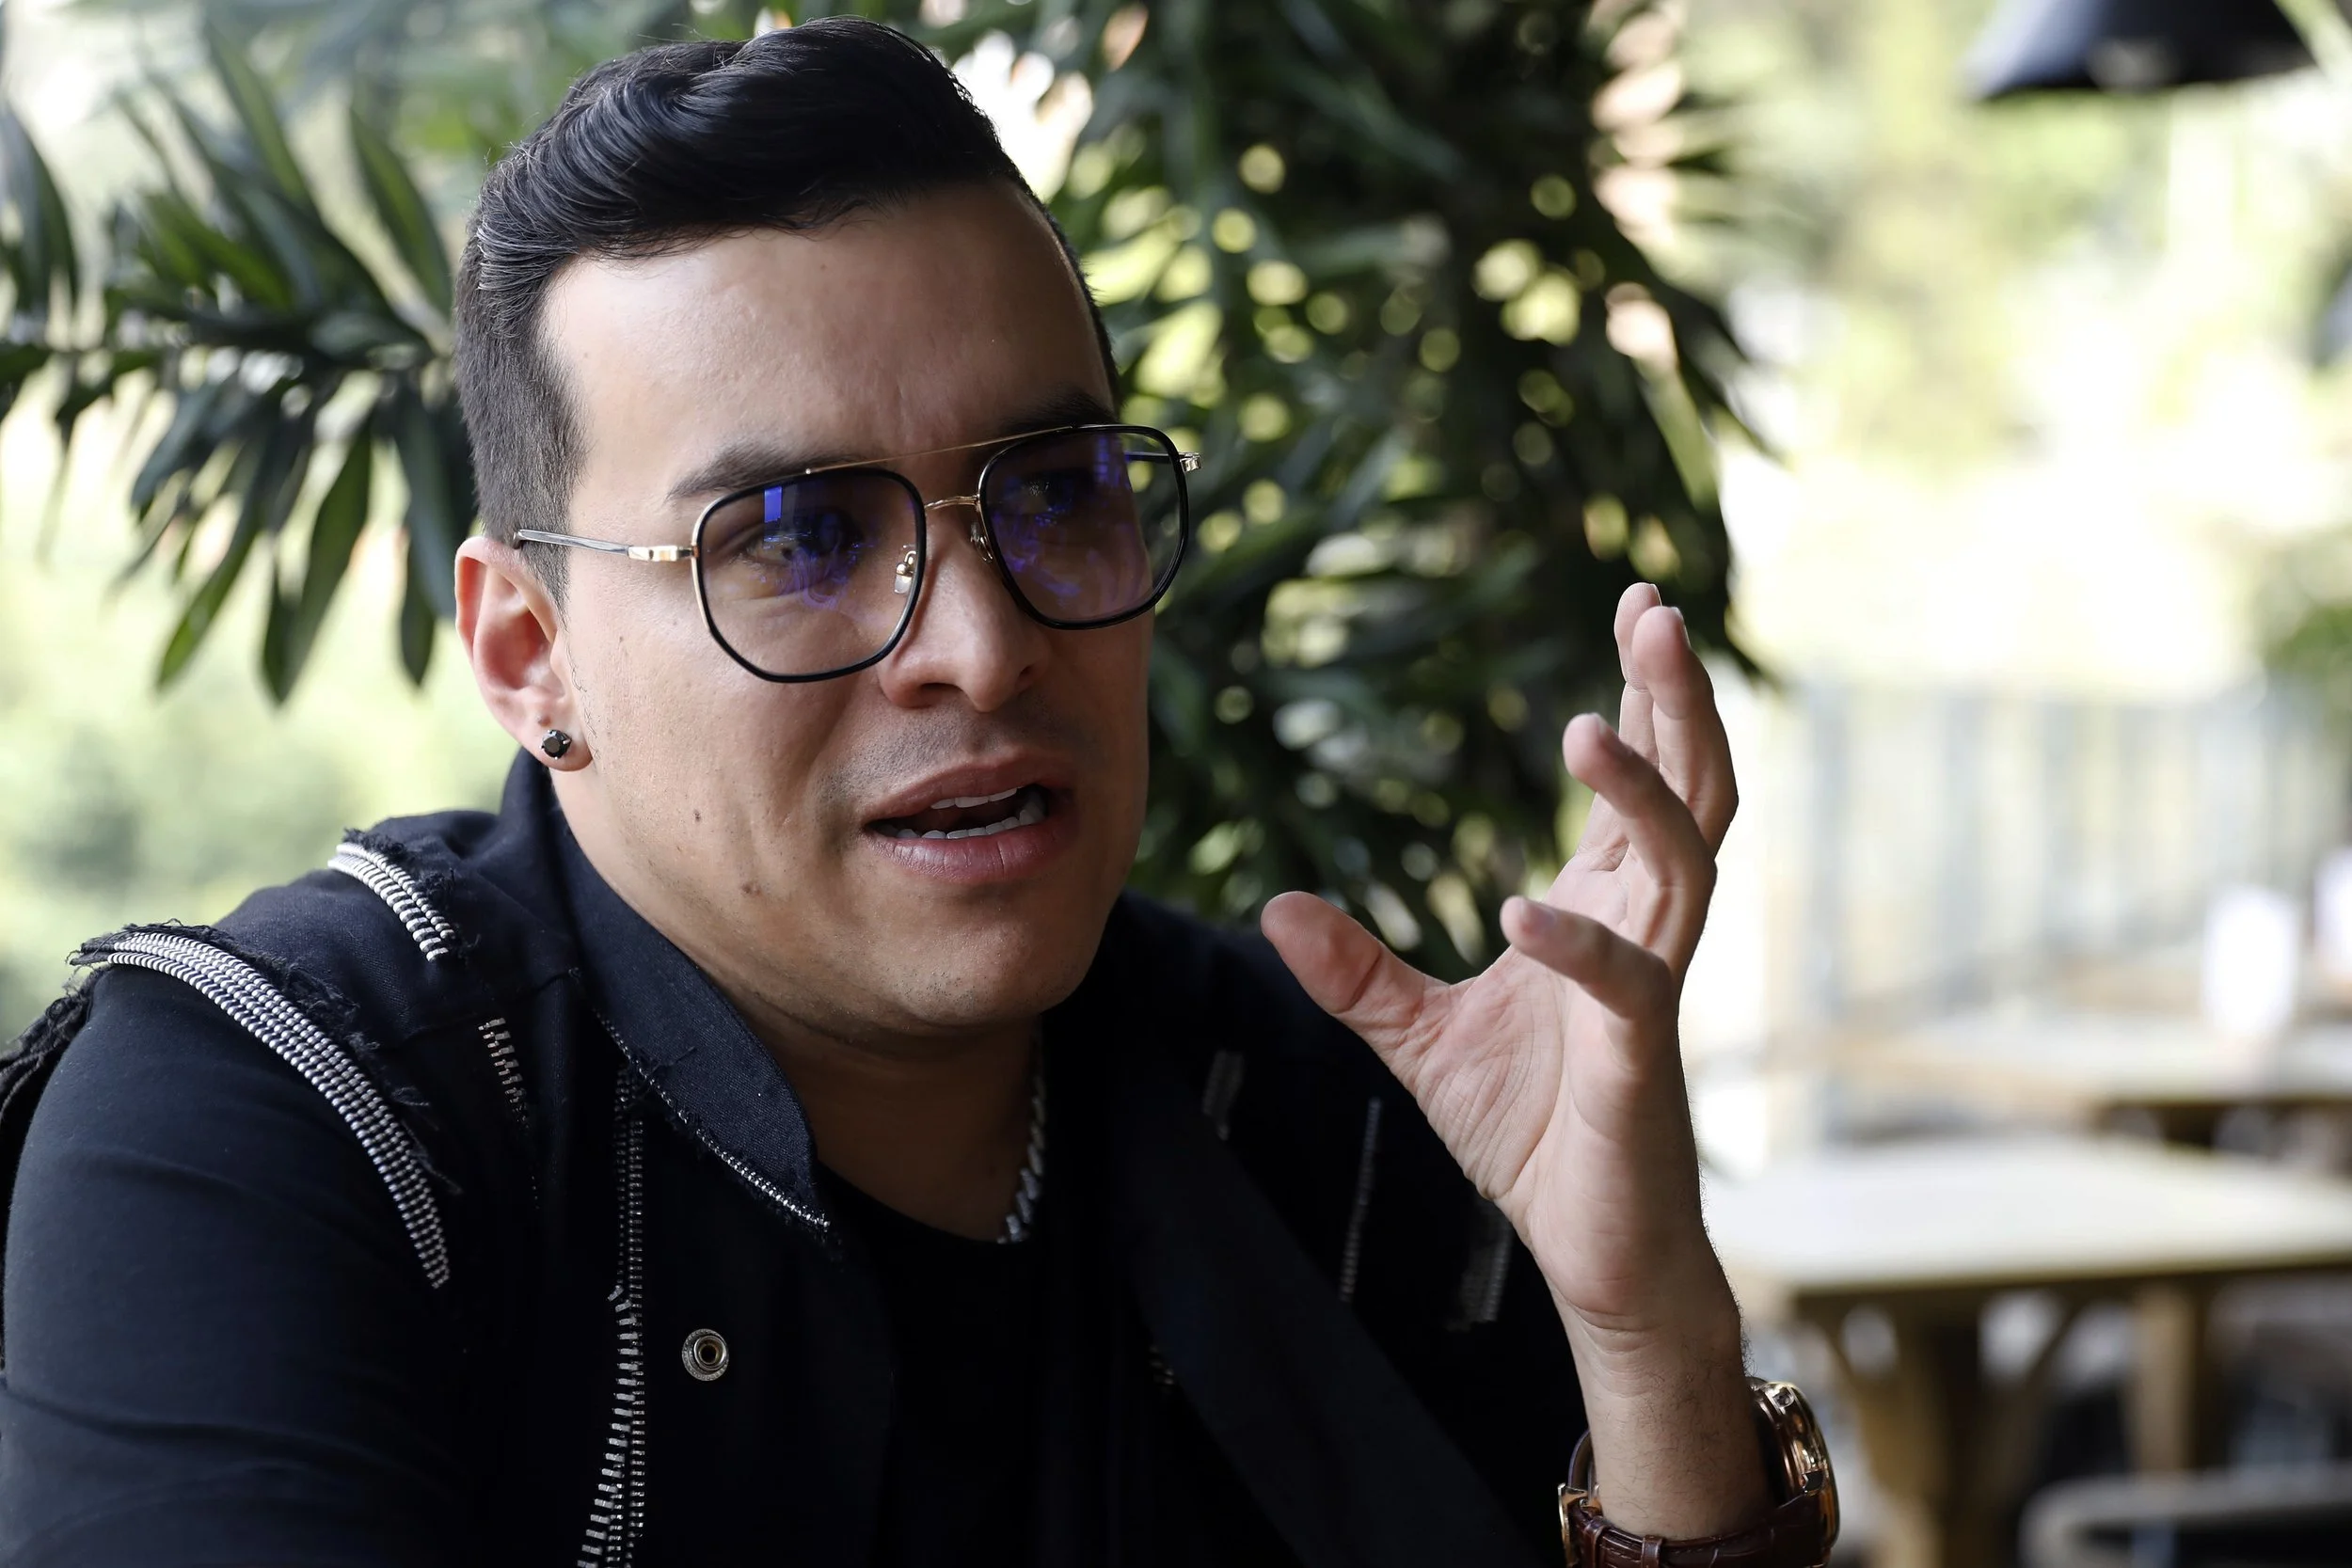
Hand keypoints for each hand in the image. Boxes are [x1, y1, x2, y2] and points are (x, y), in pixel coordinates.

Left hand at [1262, 583, 1762, 1535]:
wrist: (1588, 1248)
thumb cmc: (1526, 1133)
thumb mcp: (1420, 1038)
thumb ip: (1358, 973)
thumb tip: (1274, 906)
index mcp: (1602, 908)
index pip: (1639, 781)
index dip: (1643, 697)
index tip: (1638, 610)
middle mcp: (1644, 930)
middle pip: (1690, 788)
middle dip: (1676, 699)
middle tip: (1654, 609)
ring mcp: (1653, 989)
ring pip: (1685, 861)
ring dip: (1642, 792)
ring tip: (1587, 725)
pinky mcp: (1641, 1062)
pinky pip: (1628, 983)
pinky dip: (1575, 945)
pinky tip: (1517, 914)